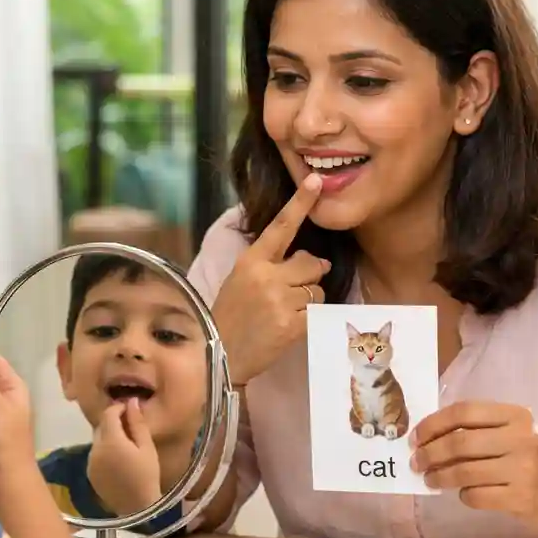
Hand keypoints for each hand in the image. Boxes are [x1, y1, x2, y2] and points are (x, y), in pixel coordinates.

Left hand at [87, 398, 162, 514]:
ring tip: (126, 445)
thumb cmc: (148, 476)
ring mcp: (90, 462)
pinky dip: (104, 451)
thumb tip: (131, 401)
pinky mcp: (89, 473)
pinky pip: (96, 454)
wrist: (139, 508)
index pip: (108, 414)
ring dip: (109, 437)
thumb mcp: (147, 447)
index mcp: (110, 441)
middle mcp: (95, 449)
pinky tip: (118, 460)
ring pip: (98, 440)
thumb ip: (137, 422)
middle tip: (131, 428)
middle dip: (114, 422)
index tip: (130, 410)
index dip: (119, 408)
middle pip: (101, 426)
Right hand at [213, 173, 330, 385]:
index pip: (281, 226)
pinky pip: (316, 312)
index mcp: (250, 261)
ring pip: (317, 290)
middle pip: (311, 263)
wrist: (218, 355)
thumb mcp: (242, 280)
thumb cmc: (229, 316)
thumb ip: (274, 266)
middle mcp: (266, 276)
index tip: (315, 181)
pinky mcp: (291, 325)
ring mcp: (279, 301)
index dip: (300, 203)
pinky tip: (290, 326)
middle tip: (292, 292)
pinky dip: (309, 319)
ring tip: (286, 312)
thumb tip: (319, 262)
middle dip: (309, 276)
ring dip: (309, 300)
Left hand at [409, 402, 537, 536]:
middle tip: (417, 462)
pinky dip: (463, 496)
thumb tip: (433, 437)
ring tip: (430, 479)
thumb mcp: (522, 433)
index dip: (433, 424)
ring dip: (439, 477)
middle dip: (430, 453)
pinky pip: (476, 496)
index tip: (416, 437)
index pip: (464, 412)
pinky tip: (464, 494)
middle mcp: (520, 439)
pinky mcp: (521, 499)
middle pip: (459, 443)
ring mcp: (522, 470)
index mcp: (517, 416)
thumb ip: (486, 430)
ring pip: (464, 472)